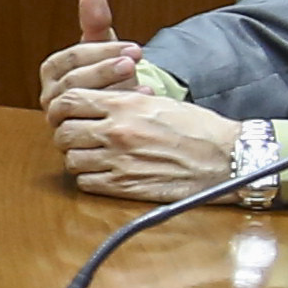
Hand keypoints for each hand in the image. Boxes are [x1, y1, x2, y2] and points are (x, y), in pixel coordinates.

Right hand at [37, 0, 146, 116]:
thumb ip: (96, 21)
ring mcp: (62, 120)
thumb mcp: (103, 47)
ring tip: (139, 81)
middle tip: (133, 62)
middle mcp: (52, 97)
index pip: (69, 59)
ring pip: (78, 105)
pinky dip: (117, 113)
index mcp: (53, 72)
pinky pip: (91, 127)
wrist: (116, 107)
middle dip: (105, 71)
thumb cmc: (107, 76)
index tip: (130, 47)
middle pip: (71, 83)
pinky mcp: (77, 139)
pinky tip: (141, 101)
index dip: (100, 53)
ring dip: (110, 91)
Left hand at [53, 88, 244, 201]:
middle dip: (66, 135)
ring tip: (92, 156)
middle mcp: (117, 131)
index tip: (66, 114)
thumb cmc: (196, 128)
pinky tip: (102, 174)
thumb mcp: (156, 101)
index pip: (70, 100)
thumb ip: (121, 101)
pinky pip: (86, 183)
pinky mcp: (125, 186)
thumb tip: (94, 103)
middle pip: (63, 132)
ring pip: (71, 160)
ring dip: (77, 159)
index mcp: (125, 104)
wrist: (224, 157)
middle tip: (77, 138)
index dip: (62, 109)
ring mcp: (119, 160)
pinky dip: (89, 179)